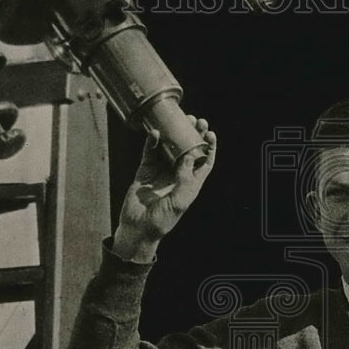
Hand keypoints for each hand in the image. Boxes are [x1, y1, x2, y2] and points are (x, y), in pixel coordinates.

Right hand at [113, 117, 215, 261]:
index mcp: (190, 184)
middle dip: (193, 135)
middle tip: (196, 120)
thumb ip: (186, 177)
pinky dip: (152, 142)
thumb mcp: (180, 200)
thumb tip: (191, 153)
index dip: (209, 148)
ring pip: (170, 148)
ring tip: (179, 119)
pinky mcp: (145, 171)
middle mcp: (177, 176)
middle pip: (189, 151)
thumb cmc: (162, 220)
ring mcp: (161, 172)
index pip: (204, 162)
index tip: (210, 133)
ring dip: (174, 134)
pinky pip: (150, 153)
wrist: (138, 229)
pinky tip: (155, 132)